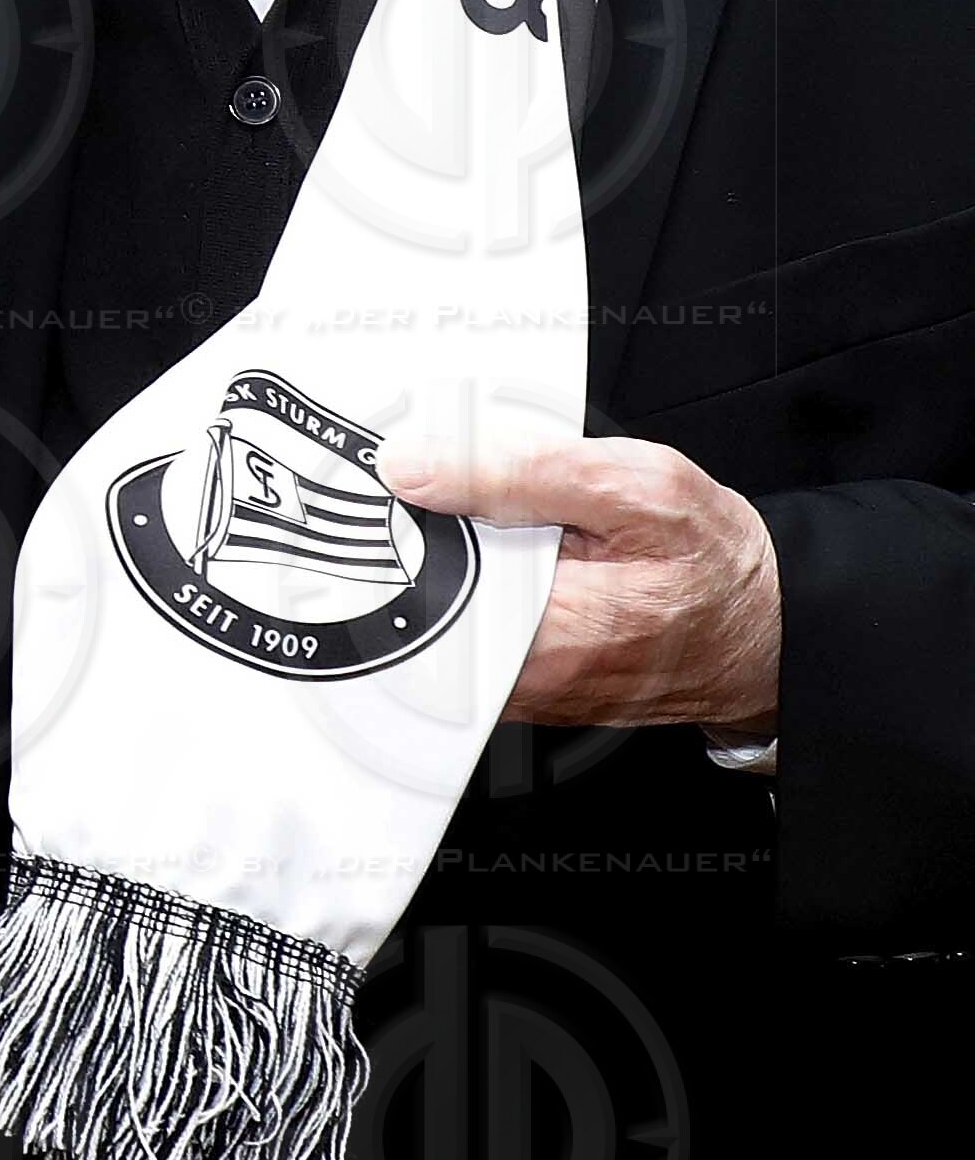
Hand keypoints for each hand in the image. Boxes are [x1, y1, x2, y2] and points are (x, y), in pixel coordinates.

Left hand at [379, 435, 780, 731]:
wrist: (767, 627)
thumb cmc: (717, 563)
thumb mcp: (636, 486)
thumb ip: (522, 472)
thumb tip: (415, 468)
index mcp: (550, 631)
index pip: (420, 583)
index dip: (396, 527)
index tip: (392, 485)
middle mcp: (526, 679)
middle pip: (417, 605)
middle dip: (409, 546)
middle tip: (422, 496)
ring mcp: (523, 691)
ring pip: (435, 622)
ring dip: (436, 569)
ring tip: (466, 524)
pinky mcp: (526, 688)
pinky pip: (465, 637)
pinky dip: (463, 593)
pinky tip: (490, 557)